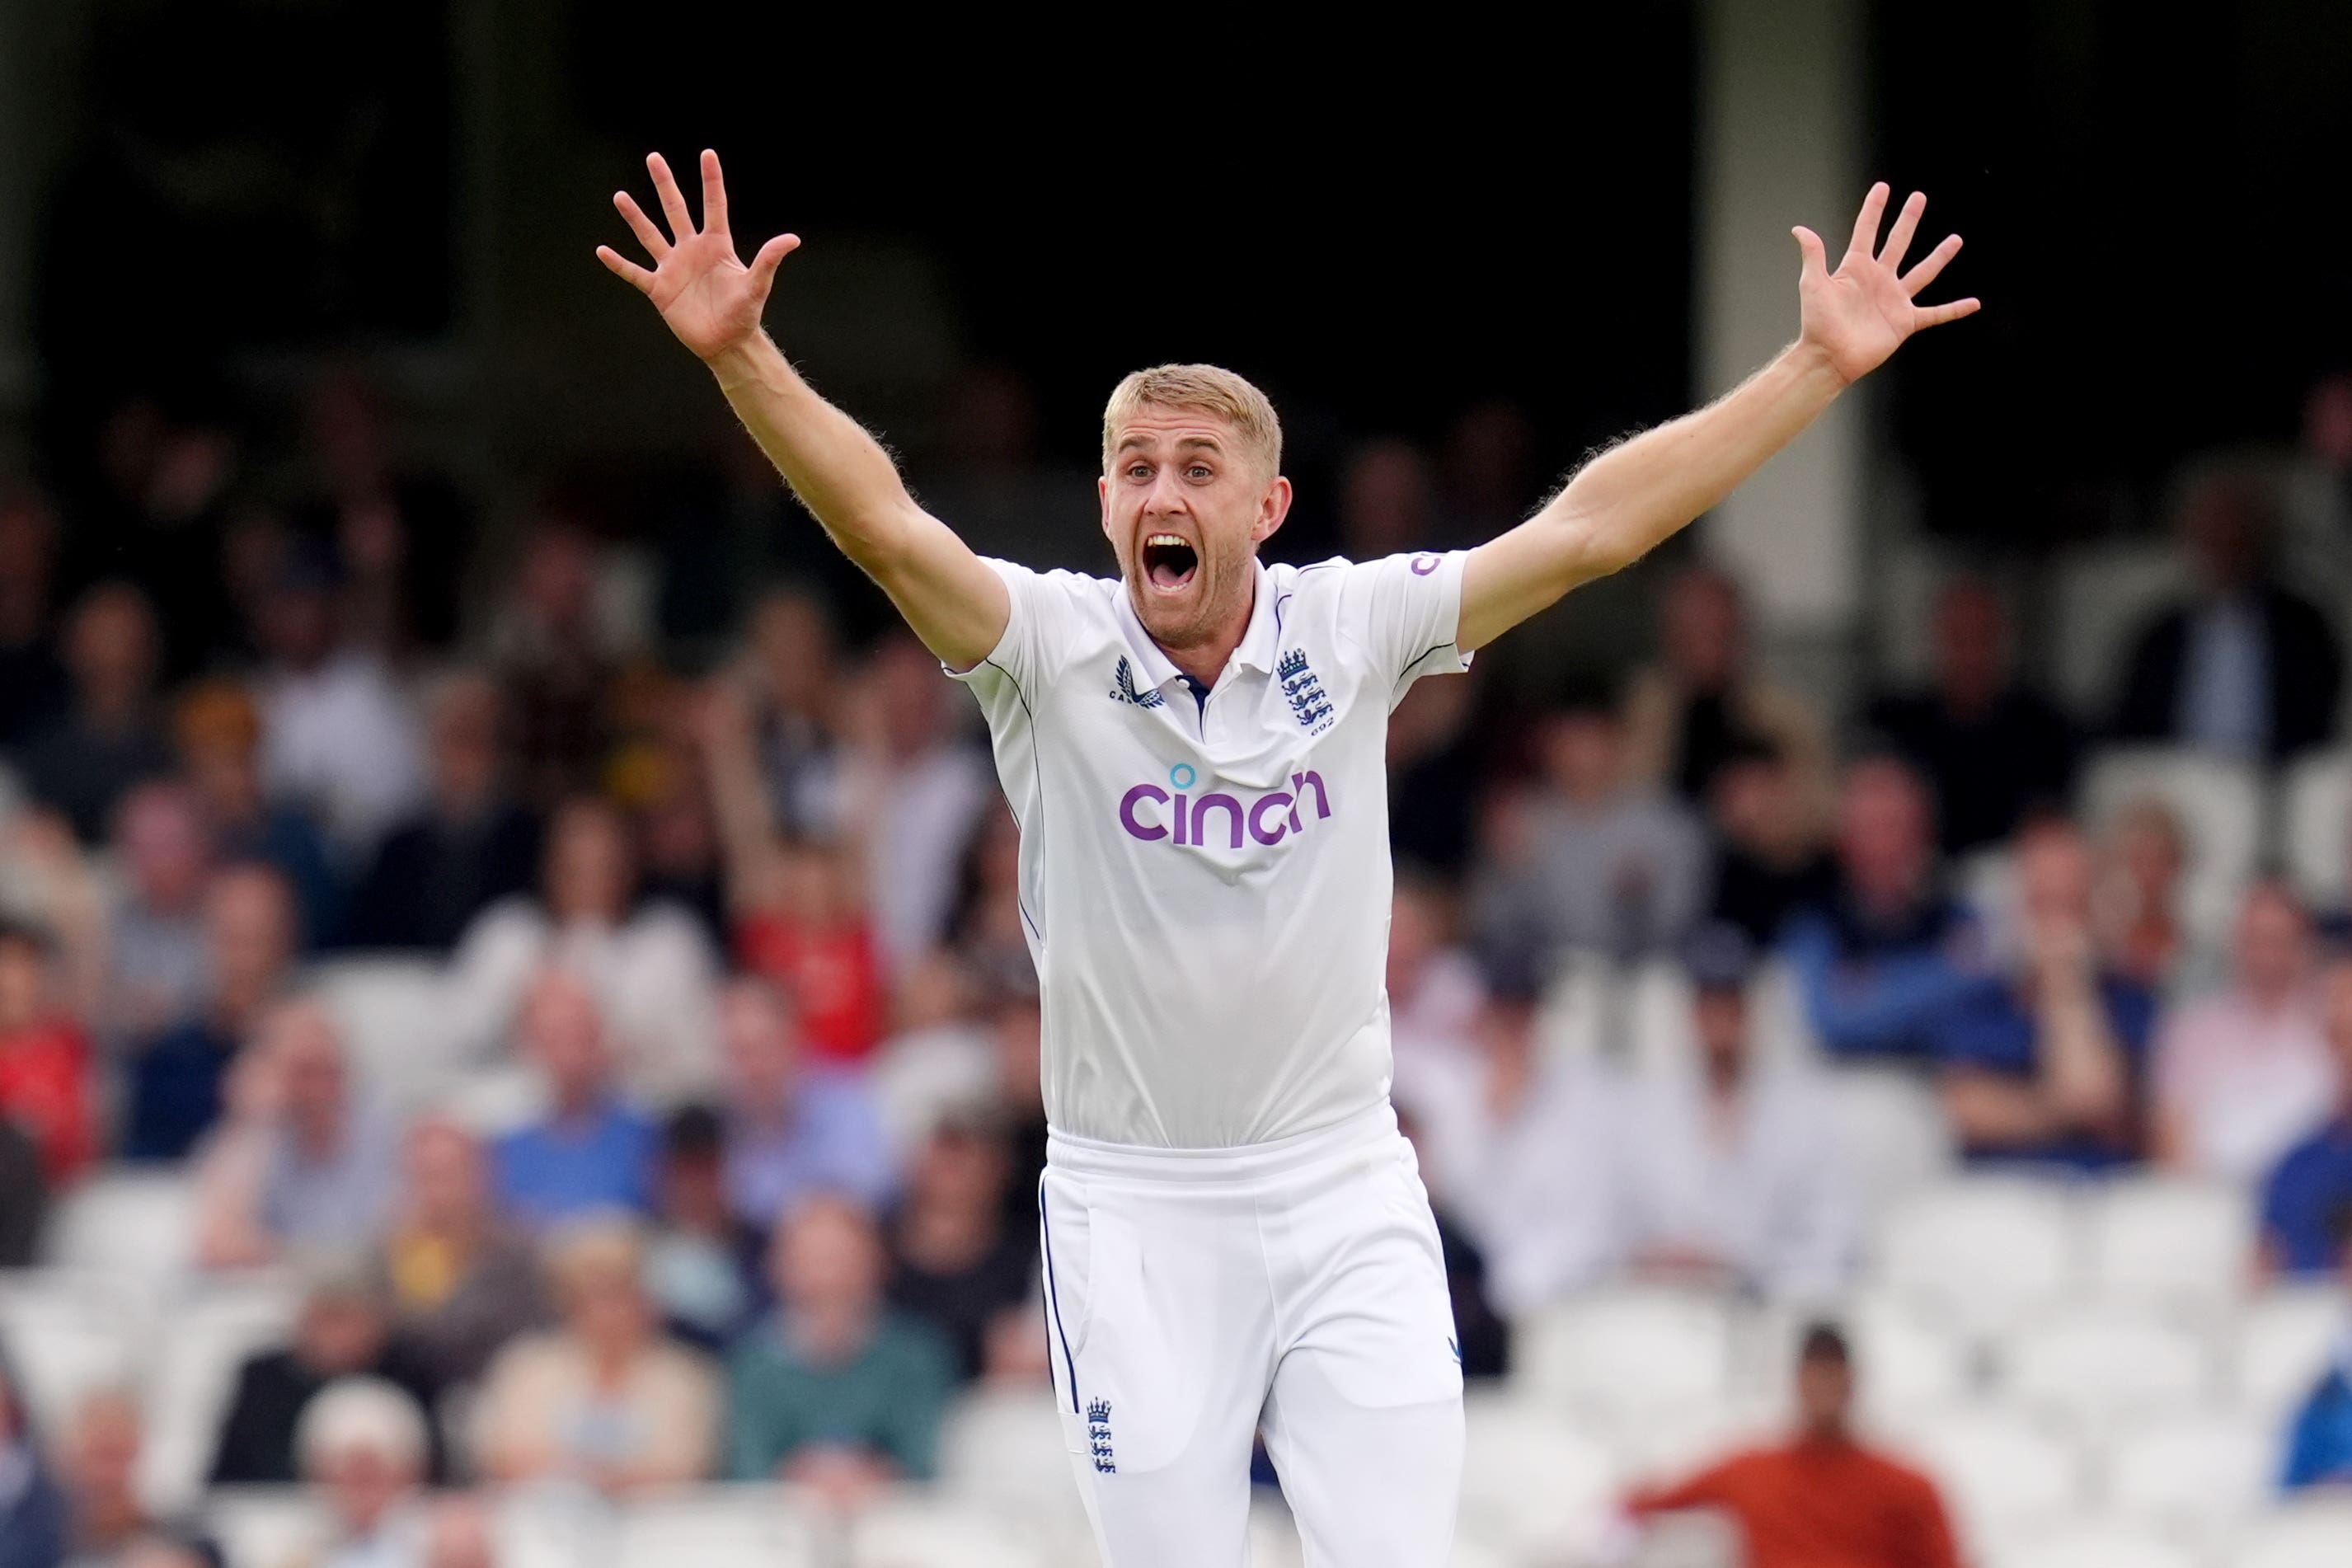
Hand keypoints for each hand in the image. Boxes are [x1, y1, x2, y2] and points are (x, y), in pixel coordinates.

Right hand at [598, 150, 799, 362]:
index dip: (711, 180)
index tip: (707, 154)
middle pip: (675, 210)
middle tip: (654, 157)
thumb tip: (792, 239)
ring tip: (620, 196)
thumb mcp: (757, 284)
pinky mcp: (660, 289)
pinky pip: (634, 273)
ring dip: (635, 216)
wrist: (727, 343)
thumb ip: (769, 259)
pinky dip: (619, 263)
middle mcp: (692, 250)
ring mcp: (673, 268)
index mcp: (716, 245)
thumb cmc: (744, 313)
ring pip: (650, 235)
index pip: (713, 205)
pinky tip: (601, 250)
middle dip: (665, 184)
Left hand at [1791, 183, 1977, 384]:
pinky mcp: (1904, 322)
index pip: (1867, 231)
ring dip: (1939, 256)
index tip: (1883, 187)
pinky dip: (1954, 310)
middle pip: (1898, 242)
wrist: (1828, 357)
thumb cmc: (1817, 323)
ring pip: (1922, 272)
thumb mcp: (1813, 284)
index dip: (1874, 209)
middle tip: (1919, 197)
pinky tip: (1973, 303)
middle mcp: (1878, 279)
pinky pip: (1935, 313)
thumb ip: (1814, 255)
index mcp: (1856, 268)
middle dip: (1908, 220)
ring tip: (1955, 239)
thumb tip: (1800, 229)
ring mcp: (1894, 299)